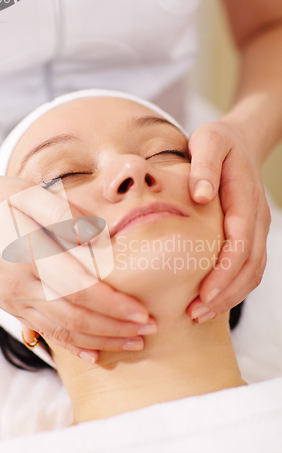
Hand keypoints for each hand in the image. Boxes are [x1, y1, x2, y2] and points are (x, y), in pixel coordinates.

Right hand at [0, 176, 152, 362]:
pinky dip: (73, 346)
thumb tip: (99, 239)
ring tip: (133, 343)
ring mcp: (16, 300)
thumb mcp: (29, 194)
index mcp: (31, 253)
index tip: (143, 313)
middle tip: (148, 330)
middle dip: (116, 327)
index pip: (80, 288)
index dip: (114, 305)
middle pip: (76, 316)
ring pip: (63, 330)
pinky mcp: (13, 306)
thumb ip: (66, 216)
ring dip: (101, 340)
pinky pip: (46, 332)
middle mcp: (22, 284)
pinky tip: (95, 354)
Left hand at [185, 121, 270, 322]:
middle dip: (224, 294)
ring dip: (229, 296)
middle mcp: (256, 217)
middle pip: (249, 265)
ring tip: (199, 314)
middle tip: (195, 314)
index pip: (240, 242)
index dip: (224, 272)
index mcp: (244, 197)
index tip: (202, 293)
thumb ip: (203, 165)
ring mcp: (257, 227)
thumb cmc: (218, 141)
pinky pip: (249, 267)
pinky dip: (233, 287)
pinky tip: (211, 299)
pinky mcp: (250, 233)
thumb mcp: (207, 140)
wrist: (240, 138)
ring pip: (252, 271)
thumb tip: (200, 197)